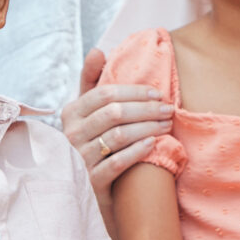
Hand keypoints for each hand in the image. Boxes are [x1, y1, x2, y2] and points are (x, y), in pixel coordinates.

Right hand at [61, 48, 173, 202]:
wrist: (89, 189)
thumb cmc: (94, 143)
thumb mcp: (89, 112)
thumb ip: (92, 81)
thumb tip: (97, 51)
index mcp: (71, 112)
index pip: (105, 94)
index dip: (135, 91)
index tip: (158, 94)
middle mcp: (71, 134)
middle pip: (114, 113)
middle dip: (146, 109)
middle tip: (169, 110)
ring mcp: (79, 158)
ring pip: (117, 136)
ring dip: (147, 127)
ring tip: (167, 126)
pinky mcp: (91, 182)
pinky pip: (116, 163)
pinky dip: (137, 151)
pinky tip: (154, 144)